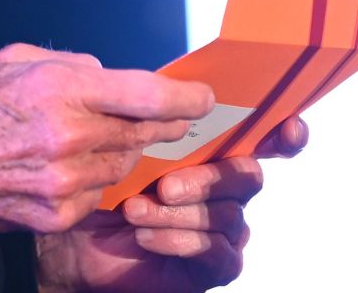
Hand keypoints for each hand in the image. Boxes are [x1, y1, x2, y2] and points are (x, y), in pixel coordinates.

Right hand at [0, 44, 212, 243]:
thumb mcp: (13, 59)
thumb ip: (70, 65)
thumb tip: (110, 77)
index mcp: (59, 89)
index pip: (148, 95)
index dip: (186, 98)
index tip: (204, 99)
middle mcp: (69, 137)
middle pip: (144, 132)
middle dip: (160, 123)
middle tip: (171, 116)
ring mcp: (66, 182)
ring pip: (123, 162)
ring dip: (120, 149)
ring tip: (92, 137)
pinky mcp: (59, 214)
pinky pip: (99, 191)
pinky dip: (94, 177)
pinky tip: (68, 165)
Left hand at [33, 116, 308, 291]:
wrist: (71, 237)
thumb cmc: (99, 182)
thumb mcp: (121, 140)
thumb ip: (154, 113)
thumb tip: (180, 91)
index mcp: (211, 150)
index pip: (264, 138)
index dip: (284, 134)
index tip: (286, 127)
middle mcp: (224, 188)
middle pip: (248, 176)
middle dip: (209, 179)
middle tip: (165, 185)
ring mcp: (222, 228)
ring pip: (229, 216)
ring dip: (180, 214)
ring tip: (134, 210)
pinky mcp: (212, 265)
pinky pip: (219, 254)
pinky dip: (181, 241)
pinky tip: (144, 235)